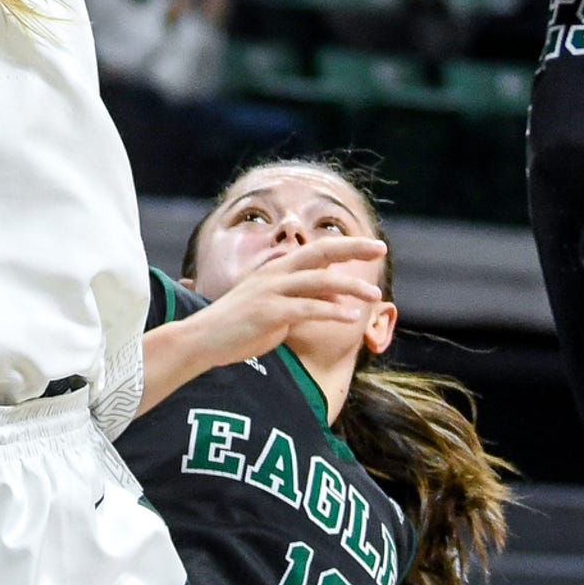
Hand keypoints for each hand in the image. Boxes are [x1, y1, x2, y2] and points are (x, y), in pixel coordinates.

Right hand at [180, 237, 388, 368]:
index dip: (346, 245)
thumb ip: (307, 301)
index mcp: (277, 269)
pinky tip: (351, 316)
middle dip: (352, 248)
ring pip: (318, 282)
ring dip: (350, 286)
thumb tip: (339, 301)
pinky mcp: (268, 312)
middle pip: (320, 253)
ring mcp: (270, 291)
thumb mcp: (278, 309)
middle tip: (381, 248)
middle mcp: (275, 273)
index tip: (373, 245)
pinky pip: (306, 309)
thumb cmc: (240, 326)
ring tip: (374, 294)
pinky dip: (331, 312)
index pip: (317, 250)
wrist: (203, 339)